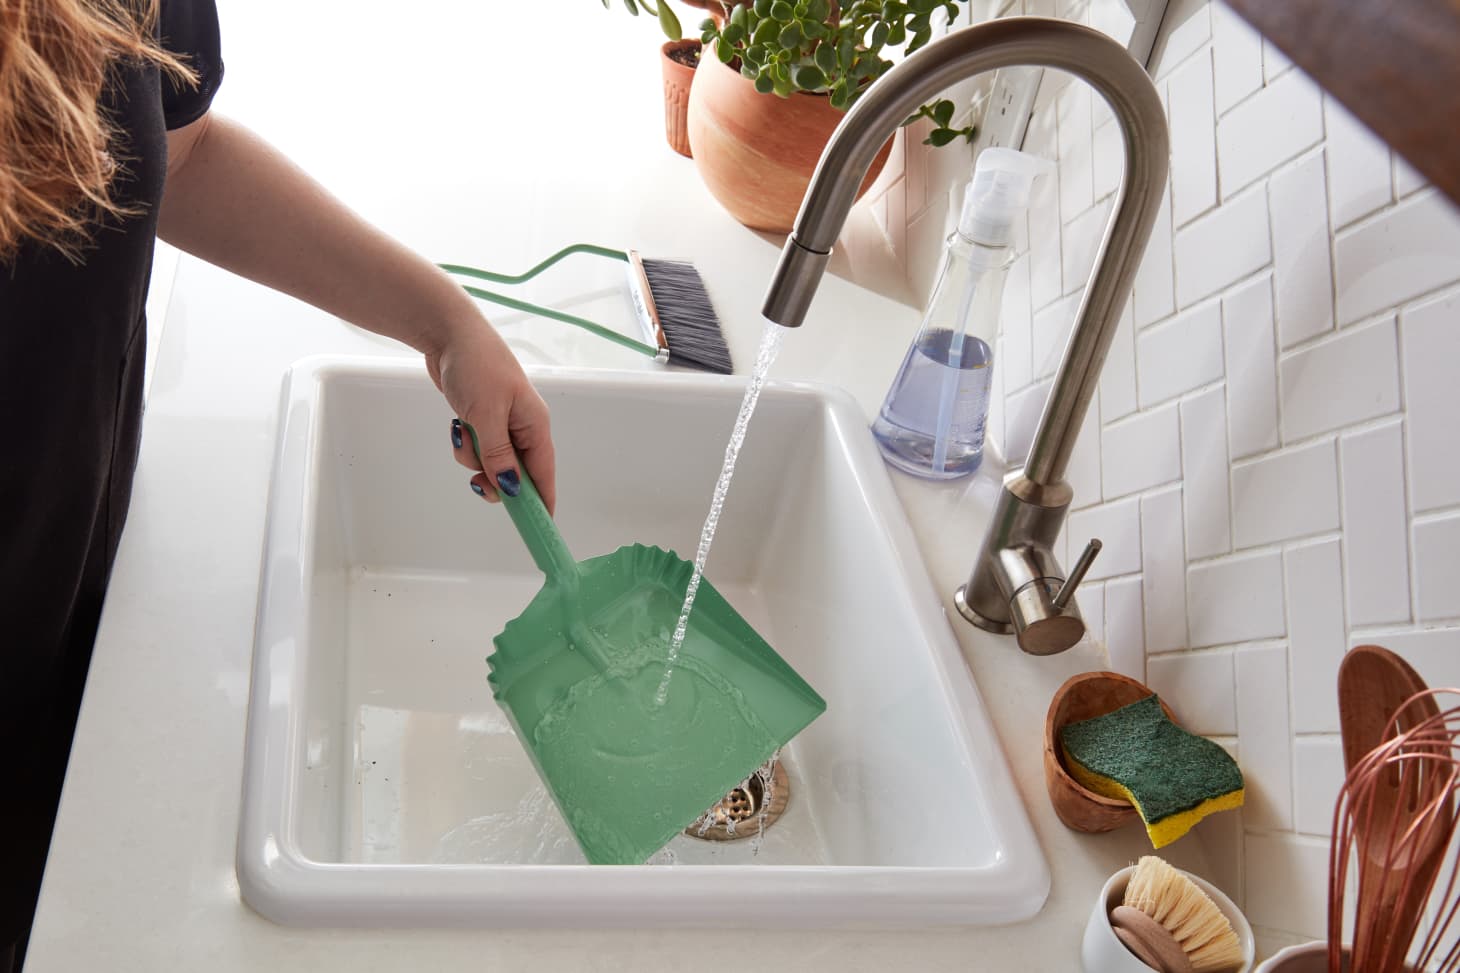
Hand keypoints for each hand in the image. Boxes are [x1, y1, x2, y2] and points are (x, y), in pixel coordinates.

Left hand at [429, 314, 555, 514]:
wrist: (449, 333)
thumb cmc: (476, 366)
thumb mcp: (487, 415)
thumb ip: (499, 455)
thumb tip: (512, 488)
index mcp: (535, 426)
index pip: (545, 475)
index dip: (543, 504)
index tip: (539, 530)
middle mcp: (523, 428)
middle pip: (517, 474)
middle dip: (495, 479)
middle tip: (476, 479)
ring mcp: (502, 424)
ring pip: (491, 463)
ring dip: (473, 459)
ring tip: (462, 434)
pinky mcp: (482, 420)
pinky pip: (477, 449)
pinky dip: (465, 445)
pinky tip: (457, 425)